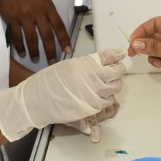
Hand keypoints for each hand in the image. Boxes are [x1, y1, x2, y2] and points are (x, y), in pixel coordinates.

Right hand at [0, 0, 71, 62]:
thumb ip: (46, 8)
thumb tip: (49, 22)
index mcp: (47, 6)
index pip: (59, 25)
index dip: (64, 39)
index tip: (68, 50)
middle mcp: (37, 12)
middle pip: (47, 36)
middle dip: (50, 51)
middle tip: (52, 62)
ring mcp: (24, 16)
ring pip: (31, 38)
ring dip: (34, 51)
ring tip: (36, 59)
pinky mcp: (11, 18)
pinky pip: (16, 36)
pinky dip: (19, 45)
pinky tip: (21, 52)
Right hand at [0, 49, 125, 140]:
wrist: (38, 100)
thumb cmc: (50, 82)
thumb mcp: (70, 66)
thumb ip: (87, 65)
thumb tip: (101, 63)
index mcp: (87, 63)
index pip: (109, 56)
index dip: (117, 54)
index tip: (121, 54)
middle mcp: (94, 76)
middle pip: (117, 72)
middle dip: (117, 71)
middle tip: (114, 71)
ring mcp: (95, 92)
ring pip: (116, 88)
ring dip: (114, 85)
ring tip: (108, 84)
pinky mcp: (94, 106)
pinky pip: (108, 101)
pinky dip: (108, 98)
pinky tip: (102, 96)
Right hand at [128, 17, 160, 89]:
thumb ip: (154, 47)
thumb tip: (135, 43)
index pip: (156, 22)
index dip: (142, 30)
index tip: (132, 41)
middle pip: (155, 33)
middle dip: (144, 42)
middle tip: (132, 53)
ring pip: (157, 44)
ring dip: (151, 52)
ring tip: (152, 61)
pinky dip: (157, 57)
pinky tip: (158, 64)